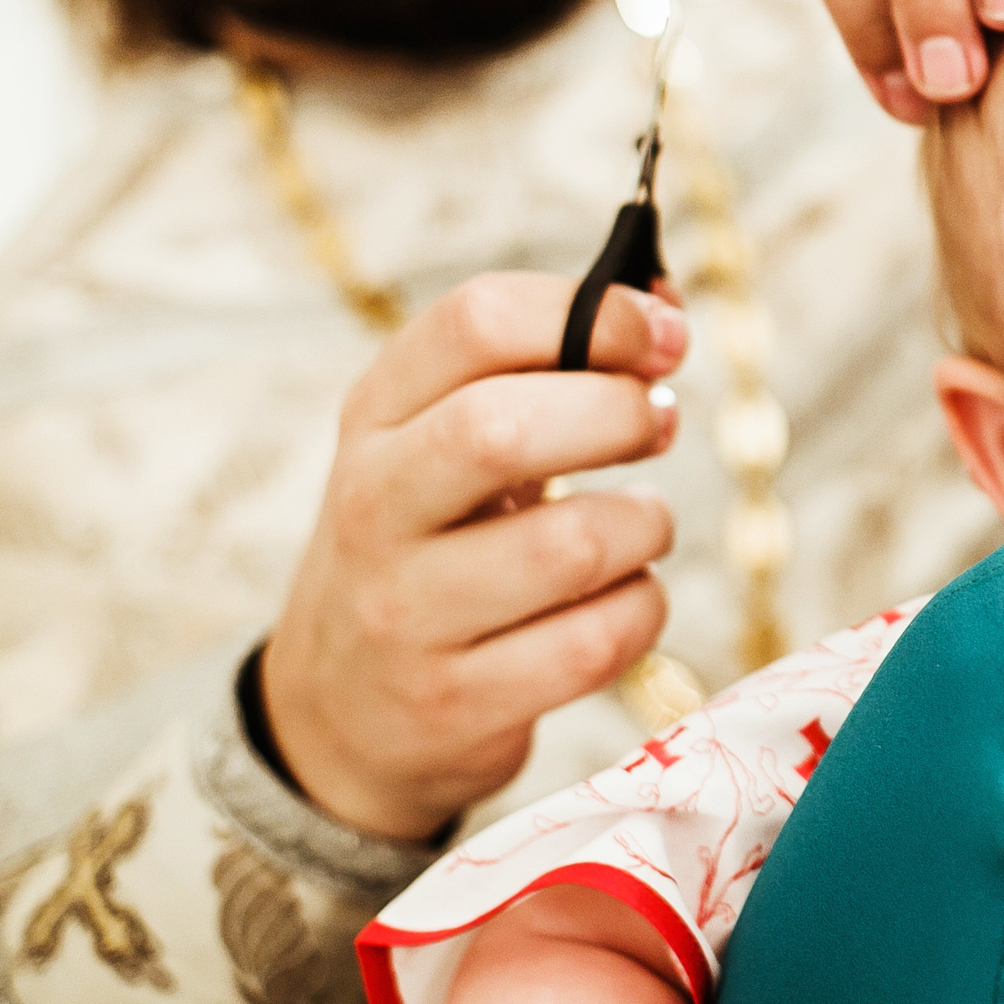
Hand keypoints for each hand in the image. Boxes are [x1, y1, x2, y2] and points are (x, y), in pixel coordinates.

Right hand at [263, 273, 685, 840]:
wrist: (337, 710)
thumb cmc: (433, 540)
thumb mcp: (449, 438)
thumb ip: (550, 360)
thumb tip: (666, 293)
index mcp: (377, 415)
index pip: (475, 321)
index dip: (594, 313)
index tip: (662, 335)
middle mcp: (375, 506)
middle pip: (501, 428)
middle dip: (618, 413)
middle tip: (658, 420)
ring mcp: (407, 613)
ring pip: (575, 546)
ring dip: (647, 525)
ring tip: (638, 525)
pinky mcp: (457, 701)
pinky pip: (599, 641)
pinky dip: (642, 609)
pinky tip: (619, 599)